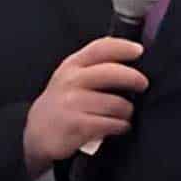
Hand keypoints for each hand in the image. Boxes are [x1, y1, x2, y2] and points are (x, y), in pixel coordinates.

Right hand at [22, 38, 147, 177]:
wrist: (38, 133)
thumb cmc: (65, 103)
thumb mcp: (72, 78)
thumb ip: (96, 66)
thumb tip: (133, 55)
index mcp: (72, 66)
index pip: (100, 48)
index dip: (123, 47)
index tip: (139, 51)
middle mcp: (70, 81)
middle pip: (112, 73)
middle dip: (134, 79)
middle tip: (142, 85)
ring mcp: (71, 103)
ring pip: (117, 103)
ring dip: (127, 111)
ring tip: (125, 114)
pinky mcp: (76, 125)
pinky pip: (111, 123)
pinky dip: (121, 126)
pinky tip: (118, 127)